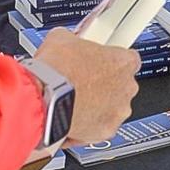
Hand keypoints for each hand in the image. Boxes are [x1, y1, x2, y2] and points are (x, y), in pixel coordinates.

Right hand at [36, 29, 140, 145]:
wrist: (42, 98)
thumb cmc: (55, 70)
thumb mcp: (62, 38)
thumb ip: (74, 40)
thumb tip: (67, 40)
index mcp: (123, 61)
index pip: (128, 59)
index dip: (109, 60)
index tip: (98, 62)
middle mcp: (127, 88)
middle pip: (121, 85)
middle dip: (102, 84)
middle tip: (81, 81)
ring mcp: (118, 111)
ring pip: (111, 108)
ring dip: (96, 105)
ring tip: (73, 100)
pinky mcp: (105, 131)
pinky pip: (98, 127)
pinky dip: (86, 124)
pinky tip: (70, 116)